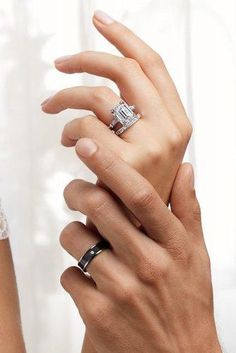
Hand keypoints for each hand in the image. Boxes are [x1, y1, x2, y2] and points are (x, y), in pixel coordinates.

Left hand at [41, 10, 191, 202]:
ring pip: (98, 95)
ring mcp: (150, 146)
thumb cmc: (140, 192)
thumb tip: (118, 91)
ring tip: (54, 110)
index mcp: (178, 122)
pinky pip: (84, 126)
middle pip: (123, 70)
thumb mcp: (155, 154)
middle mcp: (169, 129)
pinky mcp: (124, 163)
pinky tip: (68, 141)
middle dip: (86, 58)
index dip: (124, 37)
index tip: (99, 20)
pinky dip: (68, 128)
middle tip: (60, 64)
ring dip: (67, 98)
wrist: (142, 236)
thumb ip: (144, 122)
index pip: (153, 66)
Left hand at [60, 138, 221, 352]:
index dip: (111, 165)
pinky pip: (69, 276)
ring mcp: (121, 290)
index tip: (89, 146)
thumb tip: (186, 170)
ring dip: (74, 233)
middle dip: (78, 190)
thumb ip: (189, 210)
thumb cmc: (188, 304)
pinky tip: (89, 280)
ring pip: (76, 239)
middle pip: (100, 208)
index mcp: (174, 246)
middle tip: (75, 189)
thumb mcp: (197, 256)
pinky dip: (73, 271)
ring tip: (87, 242)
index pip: (140, 195)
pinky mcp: (97, 315)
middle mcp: (148, 265)